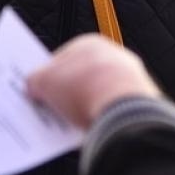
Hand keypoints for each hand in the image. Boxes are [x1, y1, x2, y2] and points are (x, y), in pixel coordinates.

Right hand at [24, 35, 159, 129]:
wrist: (121, 111)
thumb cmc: (84, 89)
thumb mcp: (43, 82)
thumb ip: (34, 81)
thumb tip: (33, 86)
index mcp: (90, 43)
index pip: (63, 57)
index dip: (48, 75)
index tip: (39, 90)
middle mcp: (114, 56)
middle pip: (82, 77)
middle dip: (67, 94)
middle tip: (51, 110)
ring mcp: (131, 78)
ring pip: (99, 95)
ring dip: (85, 109)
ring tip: (69, 124)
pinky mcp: (140, 102)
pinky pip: (113, 111)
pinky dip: (102, 120)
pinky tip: (90, 131)